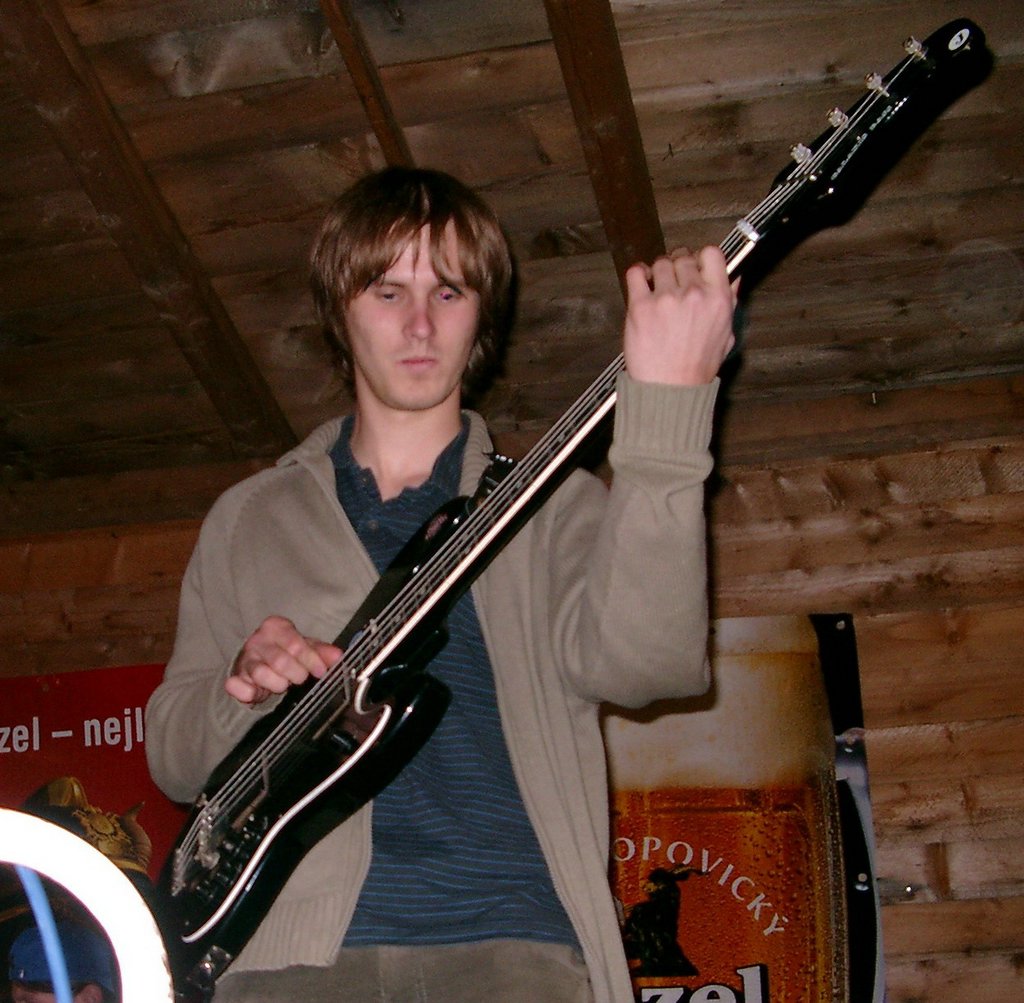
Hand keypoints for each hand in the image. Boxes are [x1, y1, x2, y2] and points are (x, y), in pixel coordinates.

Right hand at [225, 615, 341, 705]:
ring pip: (261, 674)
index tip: (321, 671)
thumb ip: (321, 651)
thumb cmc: (285, 652)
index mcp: (276, 627)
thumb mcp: (304, 647)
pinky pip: (236, 686)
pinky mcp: (234, 677)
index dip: (311, 660)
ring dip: (277, 684)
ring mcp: (245, 659)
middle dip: (296, 674)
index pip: (296, 644)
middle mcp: (258, 640)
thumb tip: (338, 657)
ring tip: (283, 683)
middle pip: (281, 661)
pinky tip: (255, 693)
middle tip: (300, 678)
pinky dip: (246, 692)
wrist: (257, 661)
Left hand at [622, 245, 736, 385]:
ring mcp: (666, 299)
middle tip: (673, 280)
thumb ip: (731, 303)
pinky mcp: (641, 306)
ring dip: (658, 273)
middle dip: (678, 266)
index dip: (701, 257)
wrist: (670, 389)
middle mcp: (694, 294)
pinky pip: (636, 273)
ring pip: (660, 263)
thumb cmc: (696, 367)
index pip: (712, 254)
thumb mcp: (726, 335)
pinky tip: (642, 281)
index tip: (695, 265)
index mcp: (718, 299)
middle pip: (684, 257)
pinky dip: (638, 273)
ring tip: (657, 288)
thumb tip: (735, 277)